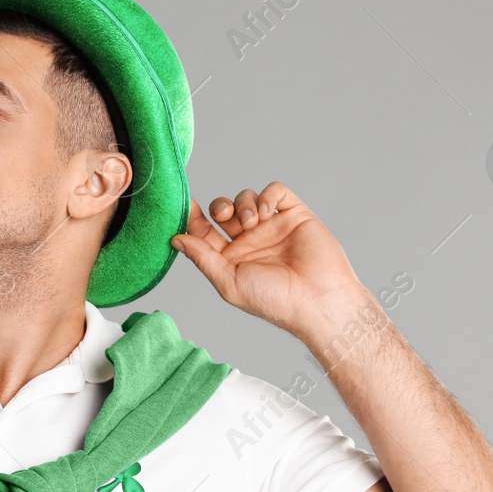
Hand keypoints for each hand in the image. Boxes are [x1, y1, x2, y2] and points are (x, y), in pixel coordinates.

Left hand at [170, 181, 363, 334]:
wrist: (317, 299)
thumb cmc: (273, 299)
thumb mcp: (228, 282)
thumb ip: (202, 258)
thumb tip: (175, 239)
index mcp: (231, 258)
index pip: (205, 231)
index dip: (194, 218)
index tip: (186, 206)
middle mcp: (250, 241)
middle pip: (224, 210)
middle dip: (220, 207)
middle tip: (225, 216)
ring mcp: (272, 227)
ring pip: (247, 198)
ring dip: (243, 203)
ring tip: (252, 222)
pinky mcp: (295, 215)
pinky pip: (276, 192)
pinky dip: (267, 195)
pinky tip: (266, 211)